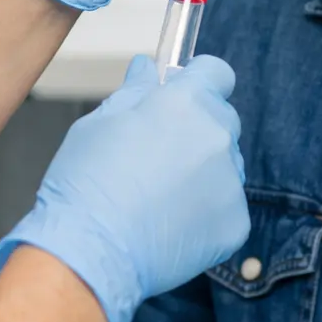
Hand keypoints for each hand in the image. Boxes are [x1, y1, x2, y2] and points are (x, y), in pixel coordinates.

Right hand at [0, 56, 249, 321]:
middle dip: (197, 127)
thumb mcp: (100, 123)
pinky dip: (206, 211)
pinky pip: (227, 205)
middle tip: (159, 152)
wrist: (91, 252)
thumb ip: (133, 92)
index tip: (184, 93)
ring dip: (203, 170)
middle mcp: (217, 136)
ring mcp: (230, 182)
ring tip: (160, 194)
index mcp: (185, 102)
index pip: (216, 73)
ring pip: (225, 164)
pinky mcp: (235, 222)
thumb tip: (146, 69)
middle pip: (222, 118)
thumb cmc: (86, 183)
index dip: (199, 80)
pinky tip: (170, 222)